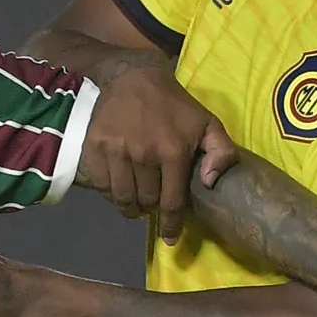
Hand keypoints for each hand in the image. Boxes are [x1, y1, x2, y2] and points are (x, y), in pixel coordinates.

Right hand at [84, 54, 239, 243]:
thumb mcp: (208, 123)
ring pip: (122, 198)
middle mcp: (143, 154)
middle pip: (146, 202)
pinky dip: (110, 194)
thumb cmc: (174, 105)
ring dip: (130, 207)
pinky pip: (101, 186)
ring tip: (136, 203)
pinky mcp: (94, 147)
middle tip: (153, 204)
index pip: (171, 202)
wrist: (133, 77)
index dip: (170, 225)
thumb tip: (210, 184)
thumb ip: (222, 152)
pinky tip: (119, 187)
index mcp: (172, 151)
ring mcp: (115, 151)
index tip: (169, 238)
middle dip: (151, 209)